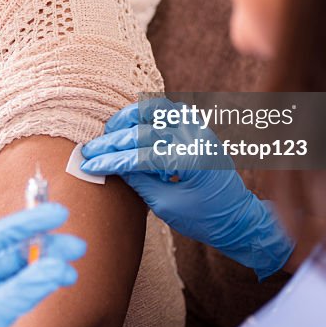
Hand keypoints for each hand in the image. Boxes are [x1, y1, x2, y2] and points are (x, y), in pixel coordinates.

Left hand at [0, 203, 86, 326]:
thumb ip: (21, 291)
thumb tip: (54, 267)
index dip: (26, 222)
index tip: (54, 214)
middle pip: (12, 254)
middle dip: (44, 247)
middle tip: (73, 243)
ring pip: (22, 275)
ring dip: (48, 269)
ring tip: (72, 267)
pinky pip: (25, 294)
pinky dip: (43, 287)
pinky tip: (60, 280)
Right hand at [81, 99, 292, 279]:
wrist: (237, 217)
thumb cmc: (203, 218)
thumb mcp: (165, 205)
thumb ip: (138, 180)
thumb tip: (111, 164)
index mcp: (190, 161)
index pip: (140, 155)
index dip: (110, 160)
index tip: (88, 164)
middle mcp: (195, 138)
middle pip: (144, 129)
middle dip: (113, 140)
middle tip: (91, 149)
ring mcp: (199, 129)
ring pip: (157, 108)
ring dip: (130, 117)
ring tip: (110, 131)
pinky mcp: (198, 127)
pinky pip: (169, 110)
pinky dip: (147, 114)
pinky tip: (132, 127)